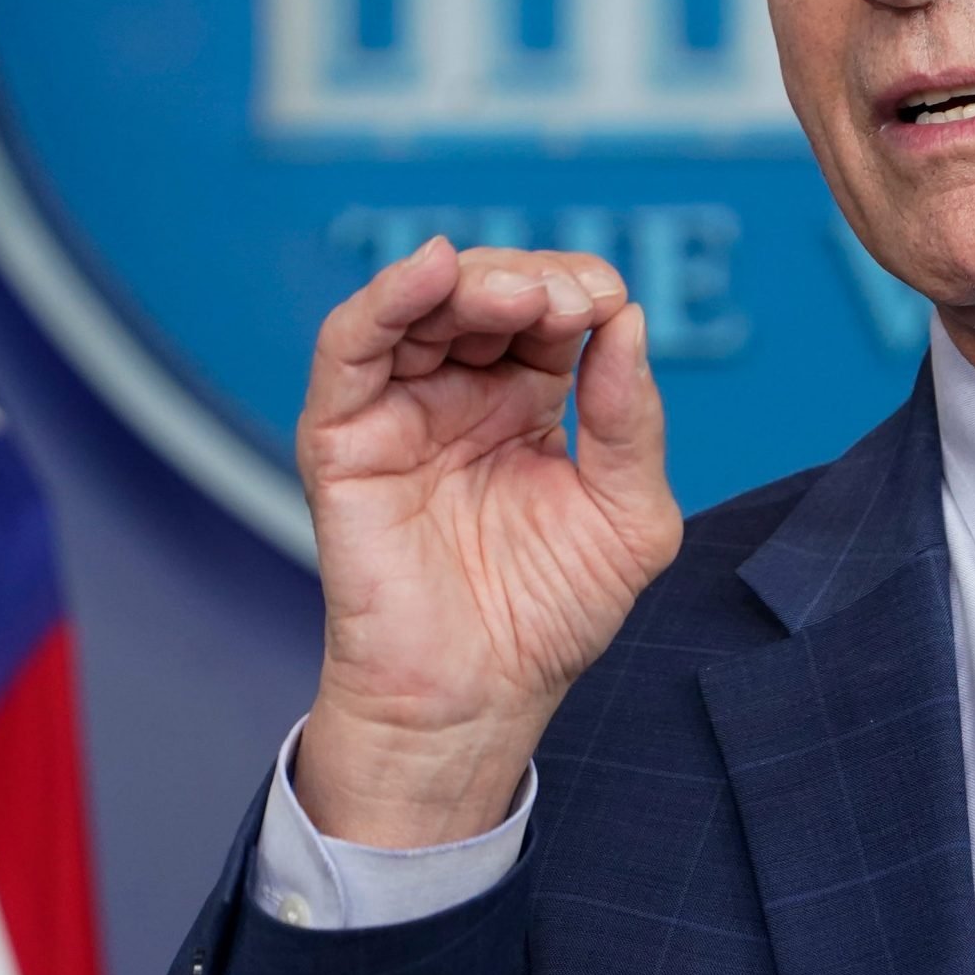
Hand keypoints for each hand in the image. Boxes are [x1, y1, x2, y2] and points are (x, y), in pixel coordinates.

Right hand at [292, 238, 680, 847]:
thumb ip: (631, 420)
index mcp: (528, 401)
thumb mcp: (629, 516)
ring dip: (472, 281)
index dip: (578, 289)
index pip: (549, 310)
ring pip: (420, 304)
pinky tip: (430, 270)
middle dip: (531, 281)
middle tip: (569, 301)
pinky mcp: (343, 436)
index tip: (608, 302)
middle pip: (487, 292)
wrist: (474, 703)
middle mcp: (460, 392)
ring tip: (521, 296)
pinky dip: (385, 297)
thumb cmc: (548, 620)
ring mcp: (399, 408)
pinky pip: (350, 347)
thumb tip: (628, 321)